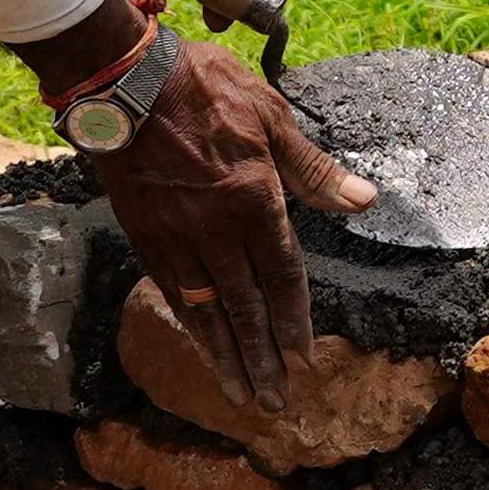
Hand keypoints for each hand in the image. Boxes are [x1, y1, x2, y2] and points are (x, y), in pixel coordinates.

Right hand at [85, 45, 377, 408]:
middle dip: (262, 360)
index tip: (303, 359)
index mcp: (254, 201)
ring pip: (206, 312)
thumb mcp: (272, 118)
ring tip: (239, 397)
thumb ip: (314, 170)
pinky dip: (190, 326)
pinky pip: (173, 293)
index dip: (293, 321)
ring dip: (225, 358)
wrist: (125, 84)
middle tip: (275, 405)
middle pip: (245, 309)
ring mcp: (177, 238)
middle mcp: (216, 231)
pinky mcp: (146, 237)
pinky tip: (201, 347)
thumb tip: (363, 201)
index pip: (282, 276)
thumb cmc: (205, 89)